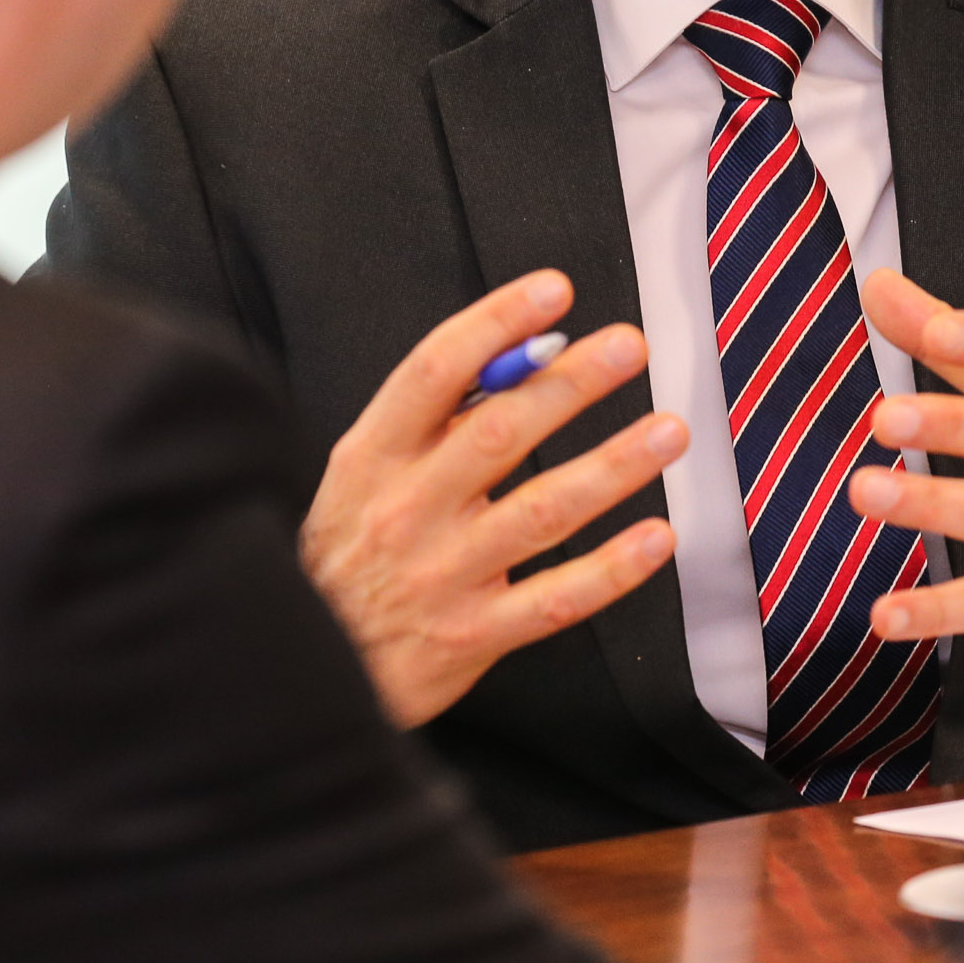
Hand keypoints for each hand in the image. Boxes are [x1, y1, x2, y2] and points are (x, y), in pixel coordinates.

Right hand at [301, 270, 686, 728]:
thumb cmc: (347, 554)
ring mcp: (440, 575)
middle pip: (499, 432)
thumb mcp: (362, 474)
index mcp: (372, 456)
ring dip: (612, 466)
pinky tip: (656, 537)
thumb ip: (433, 420)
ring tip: (668, 430)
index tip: (554, 289)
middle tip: (629, 346)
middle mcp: (405, 509)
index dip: (496, 324)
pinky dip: (611, 570)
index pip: (434, 371)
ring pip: (541, 511)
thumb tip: (526, 352)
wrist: (295, 673)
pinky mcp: (470, 637)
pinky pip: (554, 599)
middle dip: (570, 383)